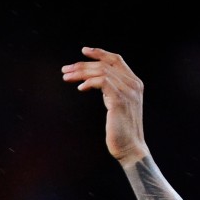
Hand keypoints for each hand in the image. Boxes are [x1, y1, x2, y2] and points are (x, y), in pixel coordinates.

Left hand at [62, 47, 148, 163]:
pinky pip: (103, 82)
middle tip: (65, 70)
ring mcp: (128, 92)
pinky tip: (80, 88)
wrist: (130, 148)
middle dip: (83, 65)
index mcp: (134, 83)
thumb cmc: (120, 130)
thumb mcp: (116, 106)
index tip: (83, 51)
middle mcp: (133, 84)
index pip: (117, 60)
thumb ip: (110, 92)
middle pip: (106, 64)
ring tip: (66, 77)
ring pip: (103, 72)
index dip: (100, 53)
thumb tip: (92, 82)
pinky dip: (90, 82)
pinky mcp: (120, 100)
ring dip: (82, 73)